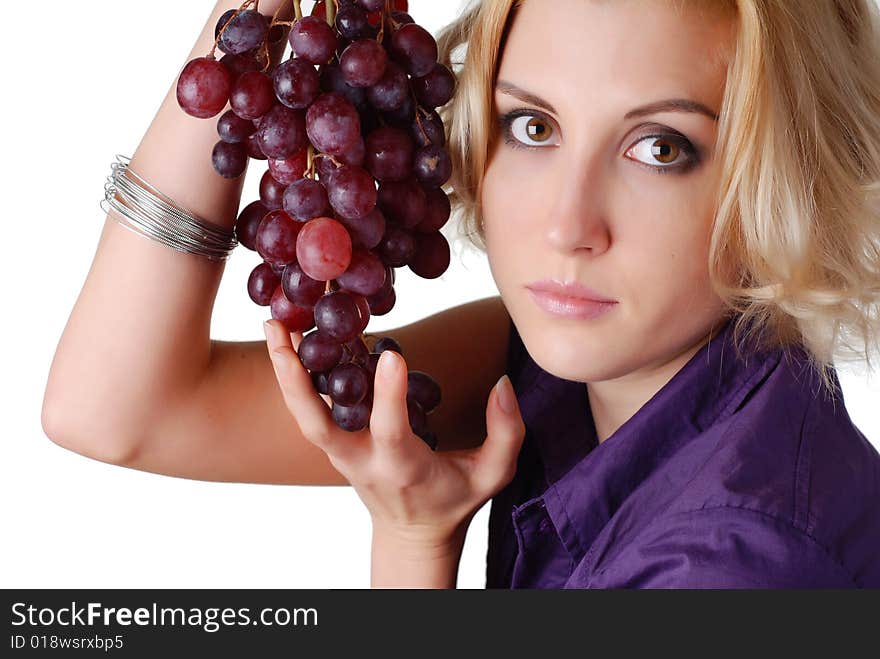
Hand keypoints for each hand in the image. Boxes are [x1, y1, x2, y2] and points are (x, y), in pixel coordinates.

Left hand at [263, 319, 526, 547]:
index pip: (391, 430)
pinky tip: (289, 336)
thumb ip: (505, 433)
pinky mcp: (335, 441)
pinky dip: (296, 374)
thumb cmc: (453, 499)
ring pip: (303, 414)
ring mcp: (341, 451)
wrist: (412, 531)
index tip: (392, 356)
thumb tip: (502, 384)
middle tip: (280, 332)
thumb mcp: (492, 475)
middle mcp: (361, 459)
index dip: (390, 396)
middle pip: (315, 423)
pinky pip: (310, 408)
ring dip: (284, 370)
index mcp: (402, 467)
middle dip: (295, 380)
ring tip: (272, 323)